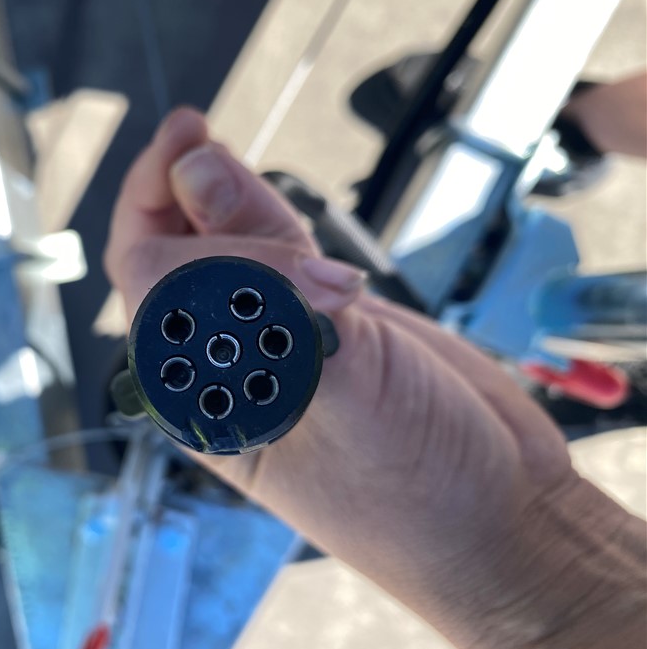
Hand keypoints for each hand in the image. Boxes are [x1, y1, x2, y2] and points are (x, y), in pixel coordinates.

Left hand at [105, 108, 645, 648]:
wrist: (499, 518)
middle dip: (178, 192)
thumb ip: (262, 285)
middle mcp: (226, 366)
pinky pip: (283, 260)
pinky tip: (282, 209)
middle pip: (172, 259)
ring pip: (227, 249)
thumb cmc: (408, 490)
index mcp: (200, 396)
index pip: (150, 285)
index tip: (193, 151)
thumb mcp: (327, 391)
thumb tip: (197, 177)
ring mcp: (278, 342)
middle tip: (197, 130)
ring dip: (229, 200)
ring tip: (236, 165)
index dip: (162, 212)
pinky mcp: (326, 328)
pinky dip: (278, 221)